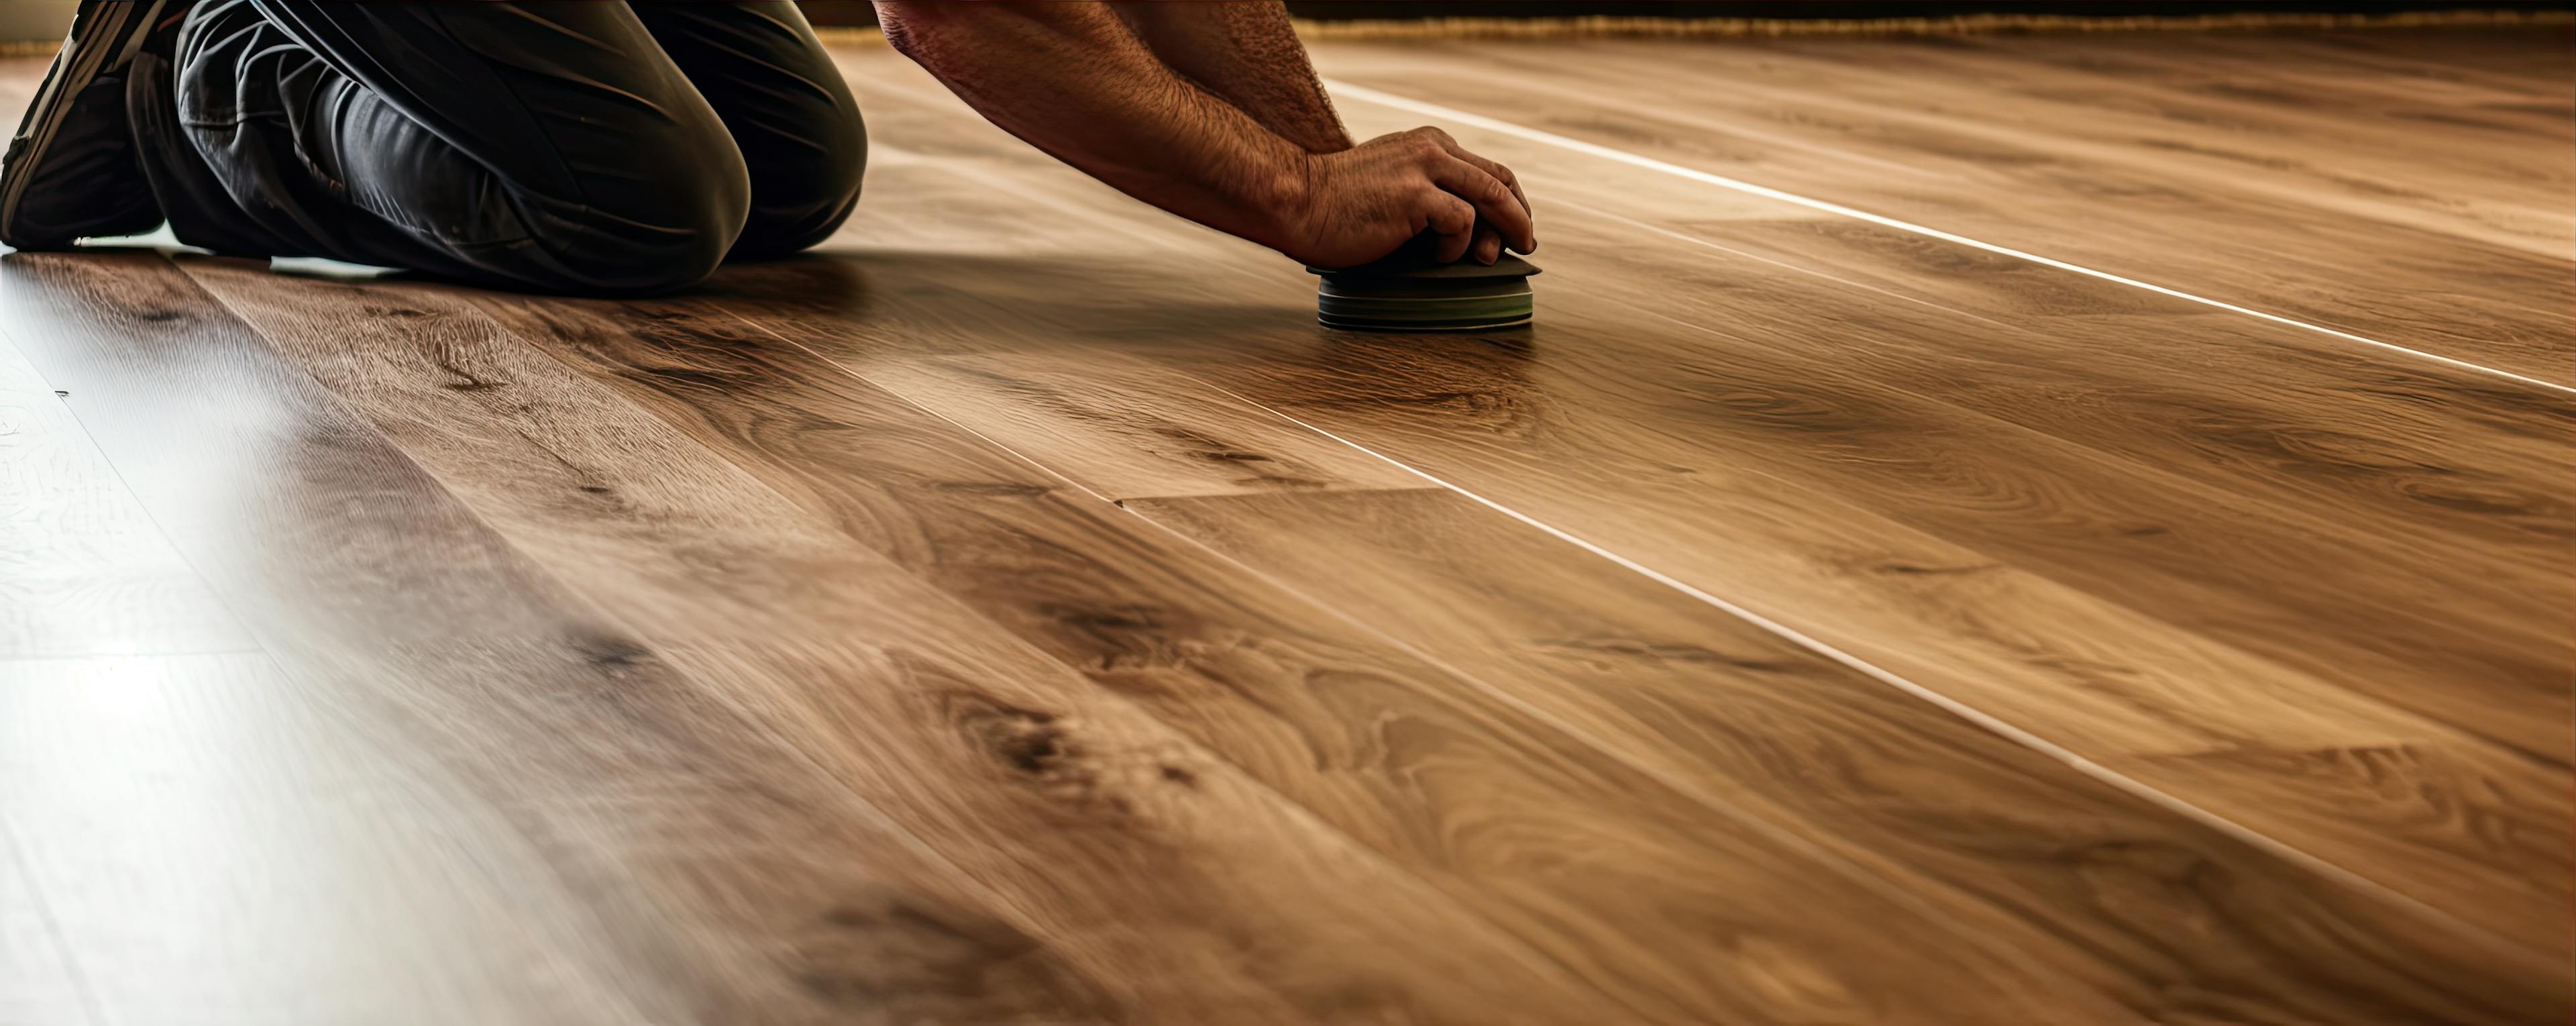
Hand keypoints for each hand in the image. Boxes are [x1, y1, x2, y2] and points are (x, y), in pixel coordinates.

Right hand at [1277, 126, 1535, 268]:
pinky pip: (1461, 220)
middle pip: (1499, 180)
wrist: (1295, 201)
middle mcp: (1431, 149)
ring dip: (1499, 231)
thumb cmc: (1336, 205)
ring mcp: (1423, 170)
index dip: (1512, 200)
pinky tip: (1437, 258)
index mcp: (1428, 144)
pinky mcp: (1415, 196)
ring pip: (1491, 196)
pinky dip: (1457, 244)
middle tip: (1523, 245)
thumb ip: (1427, 193)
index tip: (1516, 228)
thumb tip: (1469, 230)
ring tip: (1486, 257)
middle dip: (1519, 217)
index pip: (1488, 169)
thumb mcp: (1391, 184)